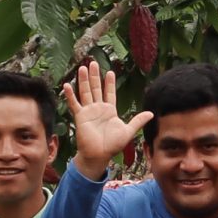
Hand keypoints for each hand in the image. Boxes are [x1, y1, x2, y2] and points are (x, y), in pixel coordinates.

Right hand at [63, 60, 151, 176]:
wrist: (99, 155)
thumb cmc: (112, 145)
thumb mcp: (128, 131)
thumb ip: (138, 121)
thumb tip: (151, 114)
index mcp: (110, 111)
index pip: (110, 93)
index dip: (109, 83)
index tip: (110, 72)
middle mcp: (98, 108)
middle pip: (96, 89)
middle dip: (95, 76)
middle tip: (93, 63)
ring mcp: (88, 112)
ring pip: (85, 92)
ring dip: (84, 80)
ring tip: (83, 68)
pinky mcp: (80, 117)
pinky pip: (74, 104)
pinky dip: (70, 95)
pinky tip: (66, 85)